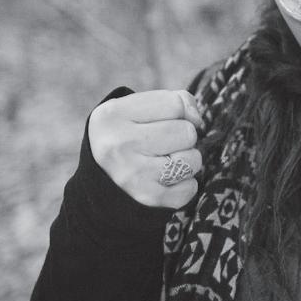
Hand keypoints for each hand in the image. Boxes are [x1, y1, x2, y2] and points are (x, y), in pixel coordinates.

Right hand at [89, 90, 203, 208]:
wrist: (103, 178)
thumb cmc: (131, 134)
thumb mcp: (140, 108)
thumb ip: (176, 101)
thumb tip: (197, 119)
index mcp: (113, 115)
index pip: (176, 105)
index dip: (178, 112)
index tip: (162, 121)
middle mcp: (118, 145)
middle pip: (187, 133)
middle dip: (183, 137)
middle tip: (164, 144)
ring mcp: (132, 174)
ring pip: (192, 160)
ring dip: (187, 160)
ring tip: (165, 161)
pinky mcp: (147, 198)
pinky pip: (190, 188)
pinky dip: (185, 185)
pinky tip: (166, 181)